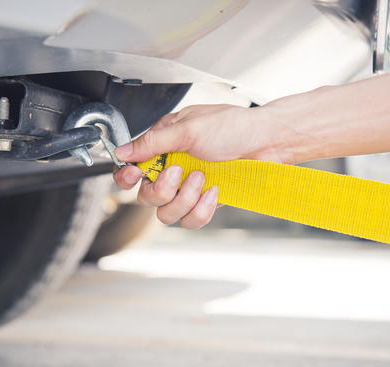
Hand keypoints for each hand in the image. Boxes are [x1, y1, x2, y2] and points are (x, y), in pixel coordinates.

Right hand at [112, 104, 285, 228]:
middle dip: (161, 189)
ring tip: (202, 179)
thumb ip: (152, 142)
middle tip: (178, 172)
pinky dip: (201, 210)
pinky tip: (214, 192)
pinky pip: (191, 220)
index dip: (128, 177)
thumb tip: (122, 152)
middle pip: (146, 197)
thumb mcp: (188, 128)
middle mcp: (172, 169)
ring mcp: (188, 189)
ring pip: (166, 214)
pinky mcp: (205, 203)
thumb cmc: (233, 126)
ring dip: (183, 199)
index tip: (136, 175)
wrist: (267, 141)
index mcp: (163, 146)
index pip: (132, 169)